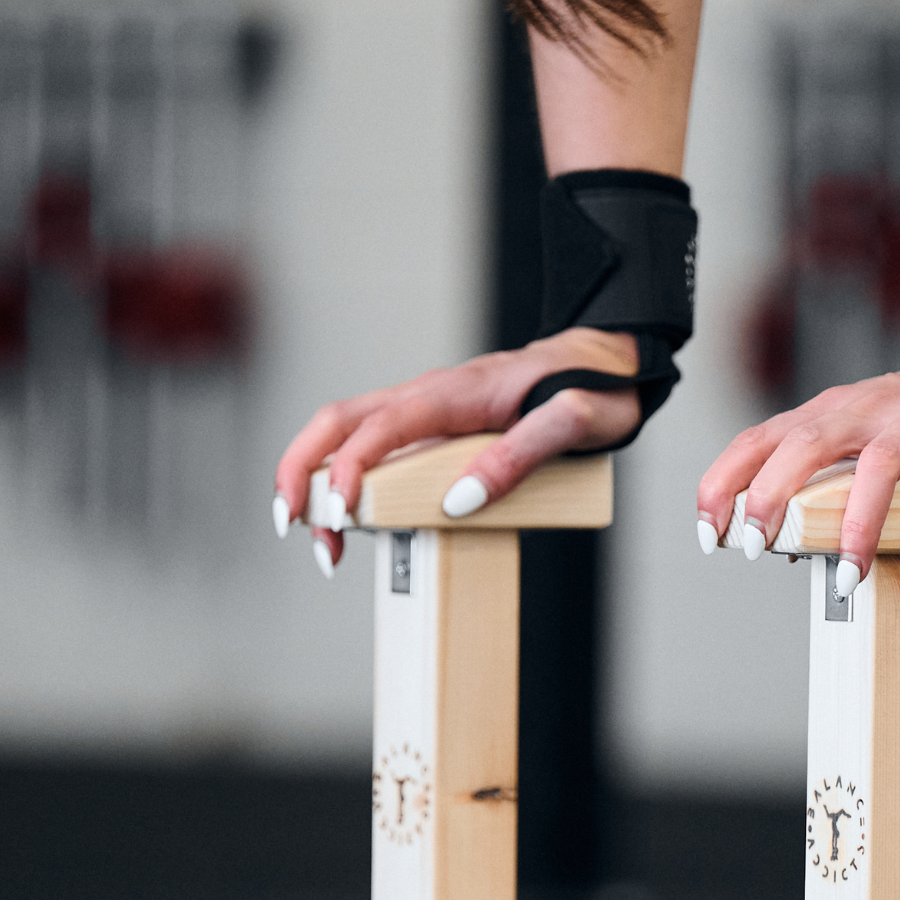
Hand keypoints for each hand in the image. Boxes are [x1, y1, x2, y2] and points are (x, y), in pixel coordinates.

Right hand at [275, 328, 639, 572]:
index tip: (339, 514)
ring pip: (344, 431)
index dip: (349, 469)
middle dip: (301, 471)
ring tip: (315, 537)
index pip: (381, 427)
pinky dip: (340, 475)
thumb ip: (520, 457)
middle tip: (293, 526)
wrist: (606, 362)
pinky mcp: (429, 423)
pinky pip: (370, 444)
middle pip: (338, 421)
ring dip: (313, 476)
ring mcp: (425, 407)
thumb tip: (458, 499)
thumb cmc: (595, 391)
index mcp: (456, 393)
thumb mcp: (574, 425)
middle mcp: (429, 394)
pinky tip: (344, 514)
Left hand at [695, 353, 899, 590]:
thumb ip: (826, 485)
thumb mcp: (860, 444)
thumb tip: (791, 552)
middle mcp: (870, 405)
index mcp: (831, 412)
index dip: (724, 485)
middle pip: (805, 443)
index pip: (758, 440)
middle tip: (757, 549)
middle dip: (770, 497)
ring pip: (881, 464)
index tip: (709, 535)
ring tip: (848, 578)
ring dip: (858, 527)